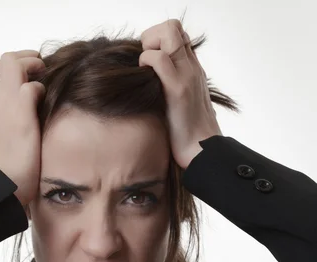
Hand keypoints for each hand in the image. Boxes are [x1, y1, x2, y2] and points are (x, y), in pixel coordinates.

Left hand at [0, 50, 46, 206]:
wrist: (10, 186)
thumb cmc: (20, 158)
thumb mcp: (26, 124)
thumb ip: (27, 97)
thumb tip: (35, 83)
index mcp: (6, 99)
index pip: (9, 61)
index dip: (28, 58)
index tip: (46, 70)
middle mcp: (2, 104)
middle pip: (5, 68)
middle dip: (26, 63)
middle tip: (46, 74)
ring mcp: (5, 116)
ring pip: (10, 84)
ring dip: (27, 79)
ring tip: (46, 89)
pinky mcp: (11, 128)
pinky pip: (16, 100)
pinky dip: (28, 95)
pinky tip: (42, 107)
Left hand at [139, 19, 222, 169]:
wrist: (201, 150)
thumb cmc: (186, 132)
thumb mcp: (180, 101)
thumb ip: (171, 85)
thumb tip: (148, 82)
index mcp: (193, 68)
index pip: (178, 34)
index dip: (158, 39)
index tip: (148, 60)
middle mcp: (192, 66)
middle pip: (173, 26)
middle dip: (151, 36)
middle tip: (144, 61)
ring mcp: (187, 74)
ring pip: (168, 33)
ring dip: (148, 46)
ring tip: (145, 70)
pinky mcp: (177, 88)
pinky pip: (158, 59)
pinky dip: (145, 62)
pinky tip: (144, 79)